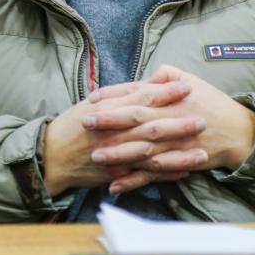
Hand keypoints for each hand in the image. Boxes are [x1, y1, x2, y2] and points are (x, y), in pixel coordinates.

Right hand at [42, 79, 205, 196]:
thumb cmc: (75, 124)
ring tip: (202, 154)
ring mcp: (116, 154)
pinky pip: (143, 175)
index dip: (166, 93)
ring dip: (178, 155)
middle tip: (203, 120)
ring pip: (152, 155)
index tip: (188, 86)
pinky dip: (163, 174)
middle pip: (151, 126)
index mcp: (110, 110)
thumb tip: (153, 79)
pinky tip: (183, 172)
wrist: (52, 155)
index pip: (142, 98)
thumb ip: (125, 92)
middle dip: (178, 124)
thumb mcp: (96, 102)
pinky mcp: (116, 174)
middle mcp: (114, 131)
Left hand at [84, 65, 254, 192]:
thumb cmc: (213, 104)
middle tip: (85, 122)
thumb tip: (150, 73)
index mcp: (170, 98)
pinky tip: (115, 185)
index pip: (137, 93)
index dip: (114, 96)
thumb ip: (169, 75)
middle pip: (135, 119)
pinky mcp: (178, 163)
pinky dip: (134, 180)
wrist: (238, 132)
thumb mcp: (193, 80)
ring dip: (118, 153)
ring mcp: (173, 143)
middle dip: (109, 121)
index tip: (93, 99)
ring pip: (141, 148)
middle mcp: (169, 119)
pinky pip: (153, 174)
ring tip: (95, 156)